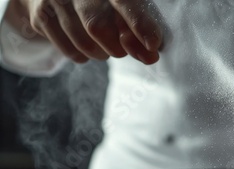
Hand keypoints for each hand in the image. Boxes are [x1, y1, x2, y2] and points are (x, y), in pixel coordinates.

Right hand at [6, 0, 168, 63]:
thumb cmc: (101, 1)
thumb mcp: (122, 4)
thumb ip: (138, 27)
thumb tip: (150, 57)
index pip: (124, 2)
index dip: (140, 24)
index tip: (153, 44)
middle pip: (98, 27)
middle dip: (116, 47)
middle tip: (121, 49)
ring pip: (84, 42)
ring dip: (101, 54)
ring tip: (104, 48)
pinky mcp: (40, 16)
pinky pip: (69, 51)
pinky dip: (83, 56)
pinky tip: (86, 45)